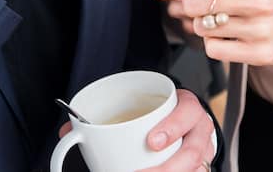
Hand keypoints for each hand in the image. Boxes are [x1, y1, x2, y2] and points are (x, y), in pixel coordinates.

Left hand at [55, 90, 215, 170]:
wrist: (187, 122)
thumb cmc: (162, 114)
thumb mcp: (143, 106)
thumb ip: (112, 115)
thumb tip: (70, 129)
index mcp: (186, 106)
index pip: (187, 112)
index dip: (172, 127)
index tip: (152, 141)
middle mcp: (199, 130)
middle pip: (193, 150)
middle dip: (169, 166)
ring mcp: (202, 151)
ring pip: (195, 168)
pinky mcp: (200, 166)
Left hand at [164, 0, 272, 65]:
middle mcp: (259, 0)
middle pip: (198, 5)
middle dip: (185, 4)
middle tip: (187, 3)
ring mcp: (261, 29)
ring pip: (203, 28)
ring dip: (199, 23)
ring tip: (215, 17)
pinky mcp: (261, 54)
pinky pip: (215, 50)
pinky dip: (213, 41)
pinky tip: (225, 33)